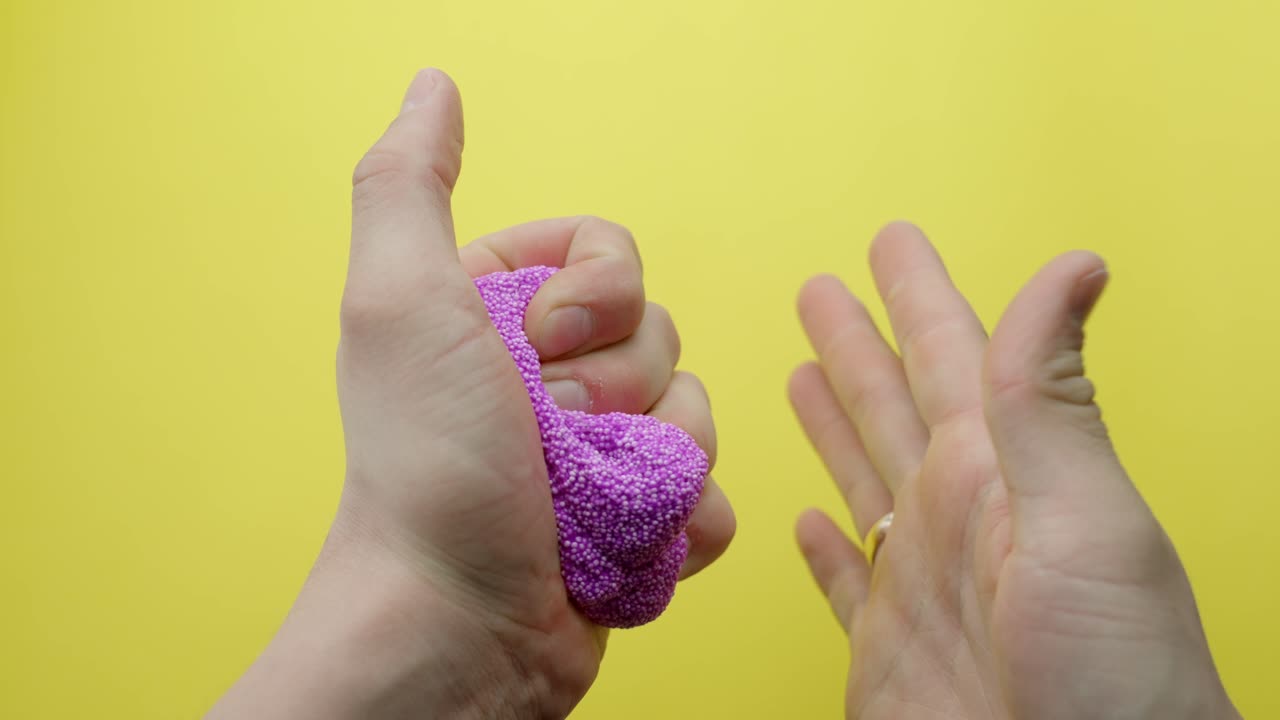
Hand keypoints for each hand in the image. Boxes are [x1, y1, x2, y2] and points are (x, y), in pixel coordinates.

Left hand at [211, 70, 732, 718]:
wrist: (455, 623)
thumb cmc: (426, 464)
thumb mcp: (403, 300)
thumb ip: (410, 184)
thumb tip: (434, 85)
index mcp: (503, 315)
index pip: (612, 253)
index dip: (602, 295)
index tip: (546, 343)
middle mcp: (552, 377)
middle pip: (664, 331)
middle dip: (619, 388)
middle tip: (551, 436)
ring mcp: (601, 451)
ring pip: (701, 410)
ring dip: (653, 458)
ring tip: (584, 499)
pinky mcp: (638, 518)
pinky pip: (715, 491)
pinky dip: (679, 520)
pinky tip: (624, 543)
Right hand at [789, 223, 1237, 718]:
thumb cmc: (1112, 681)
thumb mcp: (1083, 520)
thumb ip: (1047, 398)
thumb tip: (1073, 266)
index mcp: (998, 474)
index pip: (950, 358)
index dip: (918, 295)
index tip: (891, 243)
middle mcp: (955, 517)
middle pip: (890, 406)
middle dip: (857, 345)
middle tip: (822, 289)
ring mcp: (920, 583)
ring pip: (862, 479)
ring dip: (832, 424)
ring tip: (803, 372)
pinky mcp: (886, 650)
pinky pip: (848, 582)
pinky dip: (826, 550)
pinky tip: (810, 522)